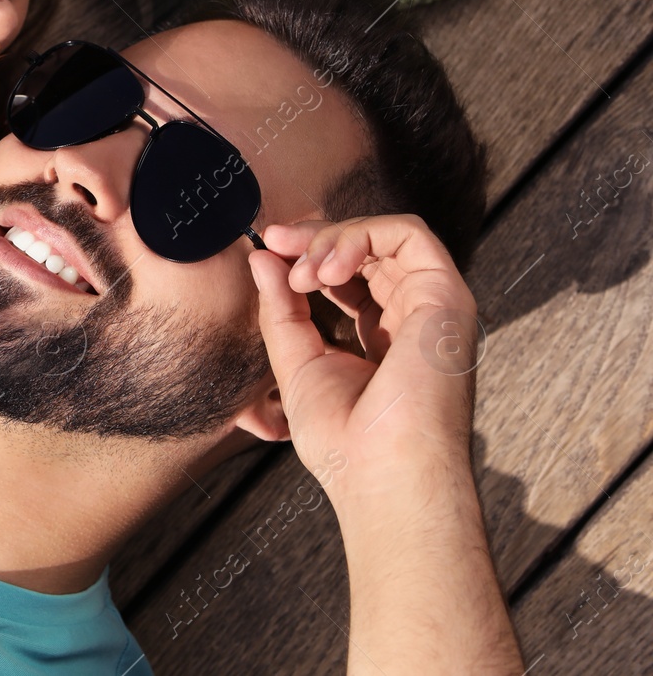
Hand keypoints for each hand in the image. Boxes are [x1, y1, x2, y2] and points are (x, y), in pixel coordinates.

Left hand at [248, 214, 481, 507]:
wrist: (382, 475)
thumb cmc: (343, 439)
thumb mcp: (296, 361)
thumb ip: (281, 308)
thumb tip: (263, 257)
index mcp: (382, 334)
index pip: (348, 273)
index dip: (307, 251)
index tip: (267, 245)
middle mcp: (411, 317)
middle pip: (367, 248)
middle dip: (315, 237)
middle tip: (277, 244)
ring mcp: (432, 307)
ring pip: (387, 235)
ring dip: (334, 239)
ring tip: (305, 273)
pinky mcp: (447, 299)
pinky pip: (411, 235)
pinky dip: (363, 235)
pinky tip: (328, 269)